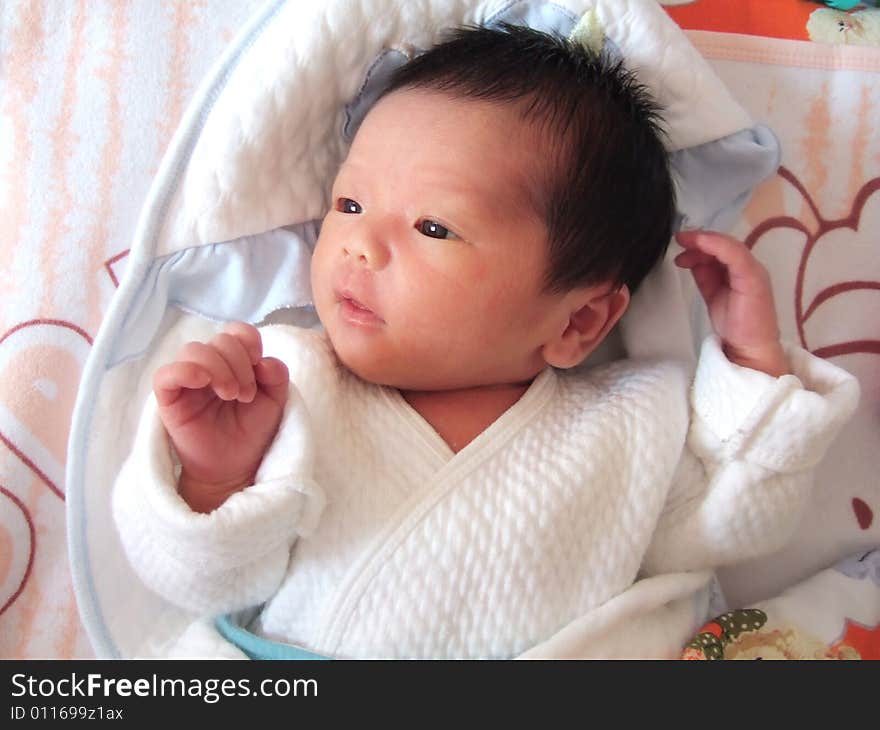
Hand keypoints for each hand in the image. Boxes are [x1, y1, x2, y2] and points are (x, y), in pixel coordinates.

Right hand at [153, 322, 289, 511]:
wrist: (235, 467)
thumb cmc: (252, 431)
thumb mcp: (275, 402)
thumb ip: (277, 377)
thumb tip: (264, 360)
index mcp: (233, 361)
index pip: (235, 331)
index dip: (248, 340)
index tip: (258, 365)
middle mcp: (208, 366)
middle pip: (218, 340)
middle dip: (238, 363)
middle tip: (246, 394)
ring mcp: (187, 381)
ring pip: (192, 350)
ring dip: (218, 368)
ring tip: (231, 395)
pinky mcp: (169, 399)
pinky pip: (165, 374)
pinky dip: (184, 371)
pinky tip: (202, 382)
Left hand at [674, 230, 787, 376]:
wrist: (749, 347)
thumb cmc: (734, 324)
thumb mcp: (713, 293)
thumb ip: (704, 275)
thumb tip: (689, 259)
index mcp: (740, 270)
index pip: (720, 249)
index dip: (700, 243)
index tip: (680, 242)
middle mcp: (748, 266)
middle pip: (724, 244)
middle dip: (699, 240)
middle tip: (679, 239)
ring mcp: (753, 271)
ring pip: (729, 246)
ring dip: (705, 240)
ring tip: (684, 241)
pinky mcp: (753, 278)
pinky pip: (735, 255)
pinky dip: (717, 246)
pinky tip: (700, 243)